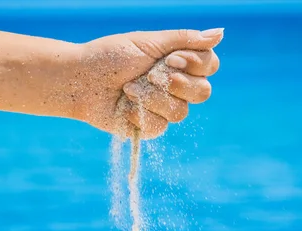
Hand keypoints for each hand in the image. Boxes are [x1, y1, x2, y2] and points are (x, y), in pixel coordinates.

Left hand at [69, 28, 223, 138]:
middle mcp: (176, 86)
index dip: (196, 65)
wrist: (80, 80)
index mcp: (179, 62)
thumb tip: (221, 32)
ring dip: (152, 98)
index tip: (171, 58)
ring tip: (129, 88)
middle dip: (177, 83)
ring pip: (180, 112)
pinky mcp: (149, 127)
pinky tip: (123, 106)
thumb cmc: (110, 56)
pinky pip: (159, 126)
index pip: (210, 65)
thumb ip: (184, 39)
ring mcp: (163, 108)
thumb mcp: (148, 42)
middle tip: (150, 75)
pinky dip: (138, 114)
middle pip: (203, 92)